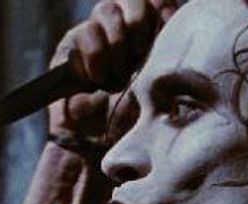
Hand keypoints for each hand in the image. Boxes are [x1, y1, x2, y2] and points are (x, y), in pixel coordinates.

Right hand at [50, 0, 174, 140]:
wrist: (99, 146)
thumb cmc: (136, 119)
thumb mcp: (162, 80)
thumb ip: (169, 47)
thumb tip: (177, 12)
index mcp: (148, 32)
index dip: (161, 7)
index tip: (167, 26)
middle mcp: (121, 29)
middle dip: (139, 20)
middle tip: (140, 51)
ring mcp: (94, 36)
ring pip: (106, 9)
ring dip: (116, 40)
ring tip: (118, 72)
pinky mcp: (70, 49)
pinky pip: (84, 32)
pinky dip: (95, 54)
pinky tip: (98, 78)